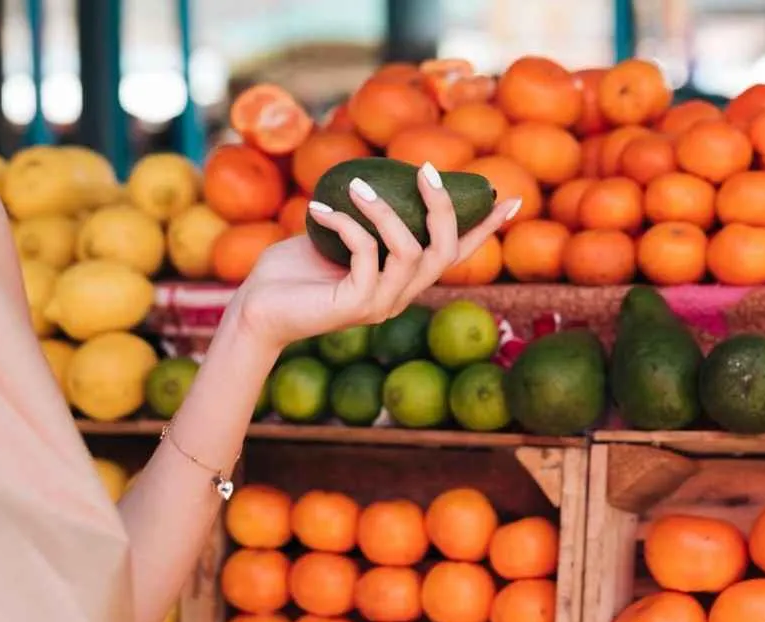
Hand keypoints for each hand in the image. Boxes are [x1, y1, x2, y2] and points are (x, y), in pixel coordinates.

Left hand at [230, 162, 519, 352]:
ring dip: (384, 211)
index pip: (454, 254)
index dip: (484, 228)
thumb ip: (362, 218)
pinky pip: (366, 254)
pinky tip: (317, 209)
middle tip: (424, 170)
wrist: (255, 309)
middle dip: (442, 207)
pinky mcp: (356, 306)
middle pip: (445, 250)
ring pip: (410, 250)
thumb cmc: (290, 272)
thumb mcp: (333, 235)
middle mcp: (400, 295)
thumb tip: (376, 178)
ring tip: (355, 185)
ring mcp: (381, 304)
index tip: (509, 199)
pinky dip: (345, 224)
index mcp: (402, 279)